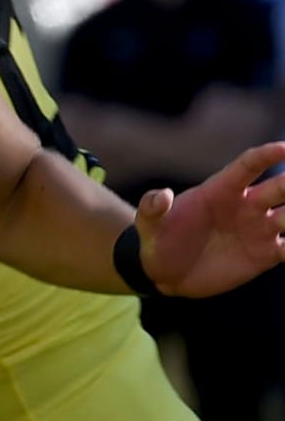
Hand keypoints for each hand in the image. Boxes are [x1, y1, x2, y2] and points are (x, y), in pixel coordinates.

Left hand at [139, 141, 284, 297]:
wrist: (164, 272)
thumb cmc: (158, 239)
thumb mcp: (148, 223)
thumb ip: (152, 207)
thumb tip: (162, 195)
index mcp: (220, 190)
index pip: (248, 166)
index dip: (266, 155)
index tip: (283, 148)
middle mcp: (245, 205)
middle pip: (279, 188)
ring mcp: (258, 229)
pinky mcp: (265, 254)